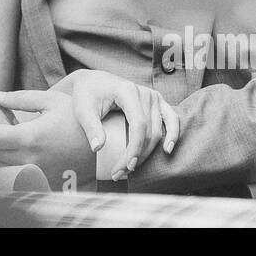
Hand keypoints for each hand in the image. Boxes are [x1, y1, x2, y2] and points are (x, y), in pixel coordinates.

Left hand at [0, 89, 95, 185]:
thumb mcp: (51, 101)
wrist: (104, 146)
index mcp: (30, 137)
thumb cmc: (77, 120)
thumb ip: (20, 98)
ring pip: (4, 164)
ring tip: (10, 135)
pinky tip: (23, 148)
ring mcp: (37, 173)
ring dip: (1, 150)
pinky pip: (19, 173)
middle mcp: (31, 159)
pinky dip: (14, 162)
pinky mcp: (44, 180)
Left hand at [64, 70, 180, 179]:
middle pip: (149, 132)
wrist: (93, 82)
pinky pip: (171, 119)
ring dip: (147, 153)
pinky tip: (167, 149)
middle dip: (137, 156)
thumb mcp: (83, 109)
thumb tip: (97, 148)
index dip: (134, 148)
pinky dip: (173, 134)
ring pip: (158, 131)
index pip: (138, 125)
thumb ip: (91, 127)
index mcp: (128, 91)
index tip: (125, 167)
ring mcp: (153, 97)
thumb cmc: (87, 95)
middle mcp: (144, 93)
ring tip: (131, 168)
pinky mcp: (157, 101)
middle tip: (120, 173)